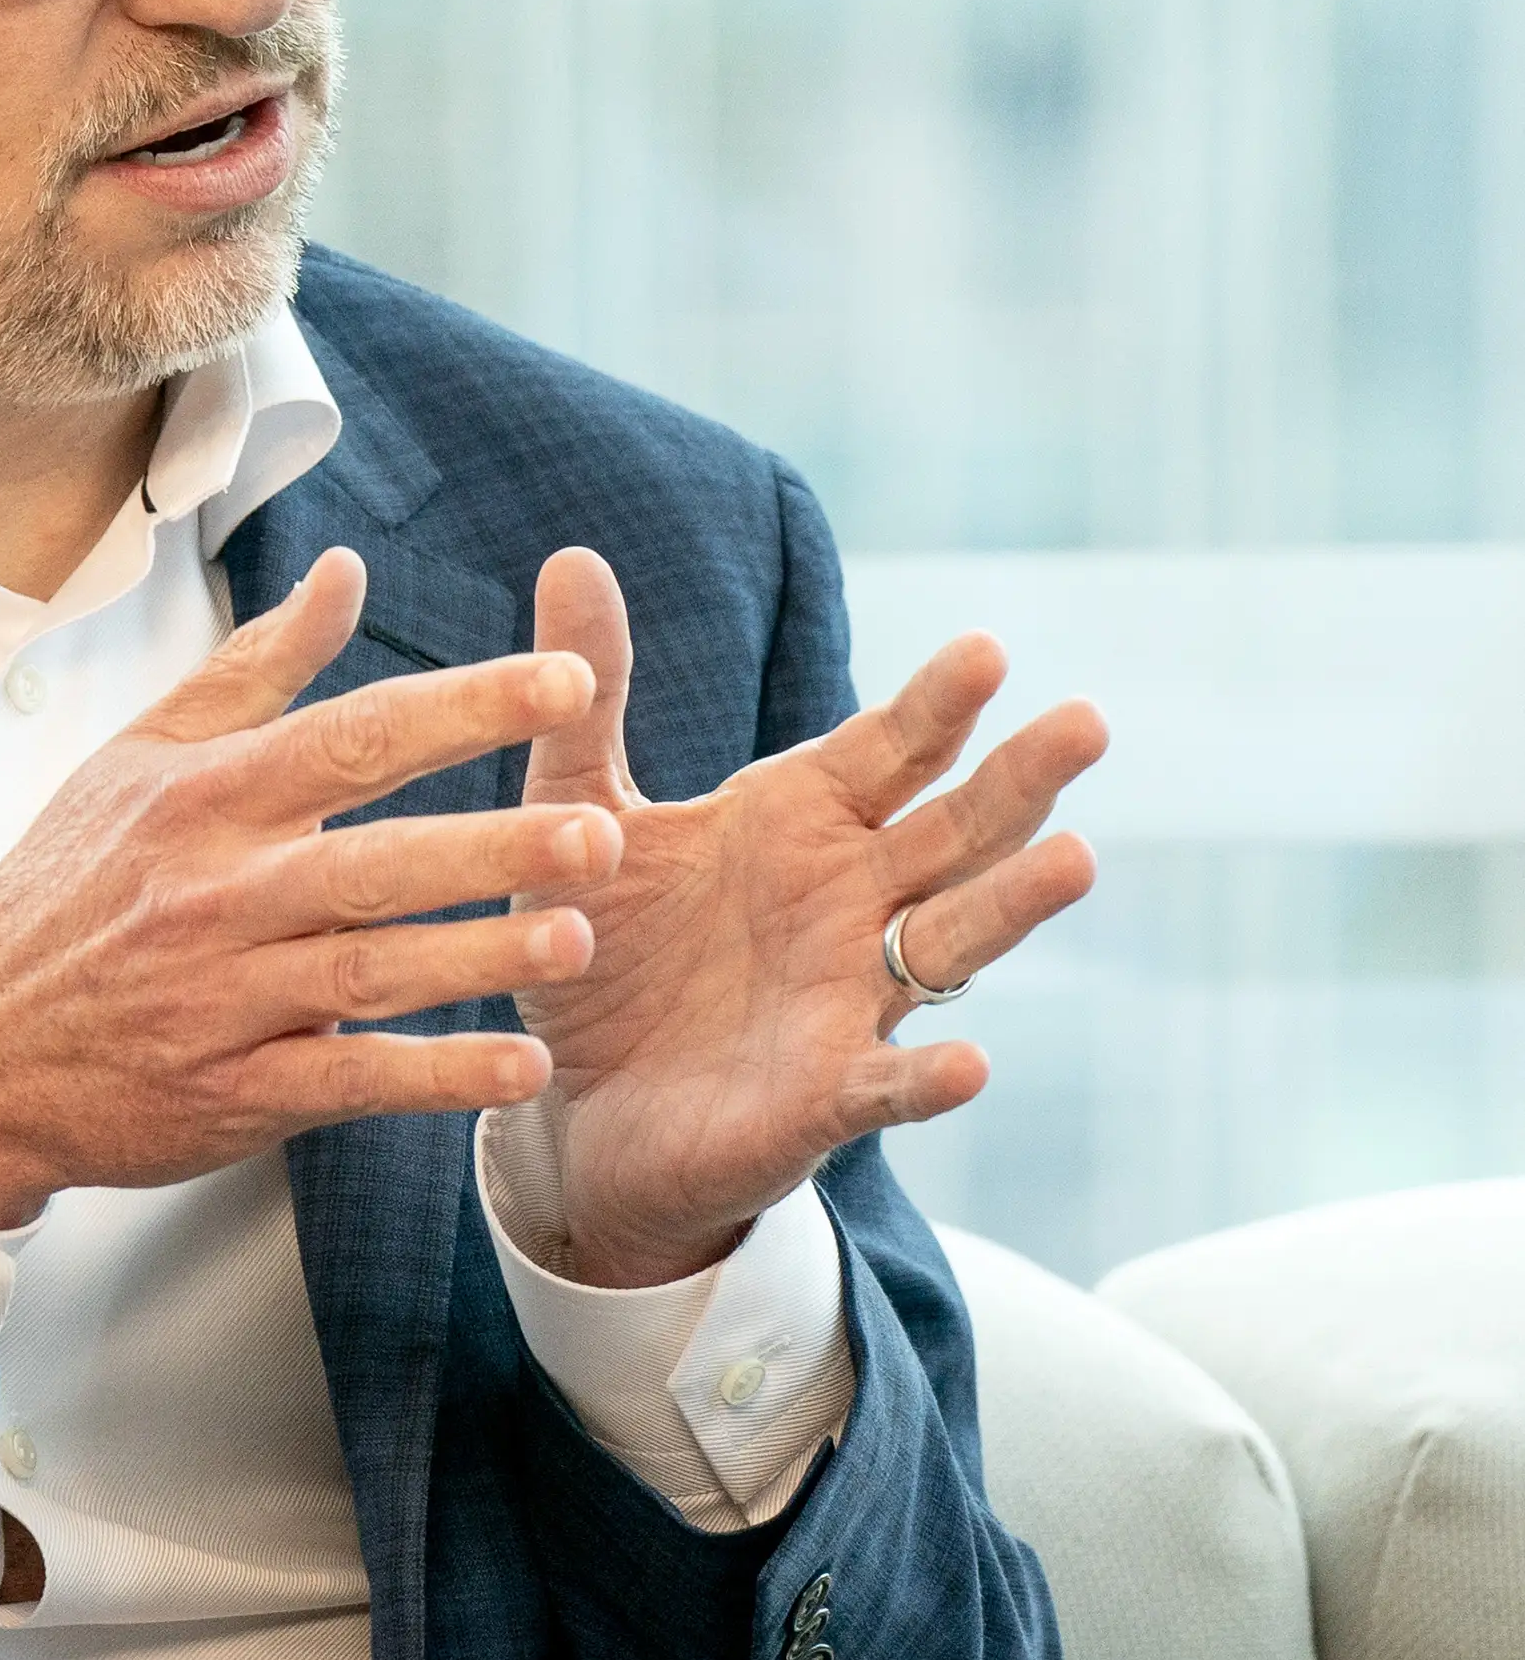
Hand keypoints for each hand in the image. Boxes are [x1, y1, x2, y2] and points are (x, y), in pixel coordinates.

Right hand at [0, 548, 614, 1227]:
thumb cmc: (65, 892)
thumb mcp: (137, 759)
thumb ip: (255, 670)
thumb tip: (346, 574)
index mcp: (203, 798)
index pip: (351, 738)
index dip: (463, 708)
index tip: (565, 682)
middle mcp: (214, 891)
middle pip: (371, 860)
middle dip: (492, 846)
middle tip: (600, 833)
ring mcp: (220, 996)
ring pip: (366, 971)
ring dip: (476, 960)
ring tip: (579, 943)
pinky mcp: (228, 1090)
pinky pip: (344, 1081)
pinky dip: (432, 1078)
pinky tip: (518, 1071)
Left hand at [502, 547, 1108, 1289]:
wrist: (573, 1105)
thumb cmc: (600, 950)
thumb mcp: (580, 812)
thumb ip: (590, 700)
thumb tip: (574, 555)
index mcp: (800, 822)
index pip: (889, 749)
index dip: (937, 702)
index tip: (987, 649)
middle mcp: (851, 902)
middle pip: (956, 831)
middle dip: (1019, 780)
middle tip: (1086, 722)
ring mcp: (851, 1001)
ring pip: (952, 943)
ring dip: (1013, 905)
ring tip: (1078, 859)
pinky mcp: (821, 1099)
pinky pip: (887, 1088)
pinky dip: (928, 1080)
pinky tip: (968, 1066)